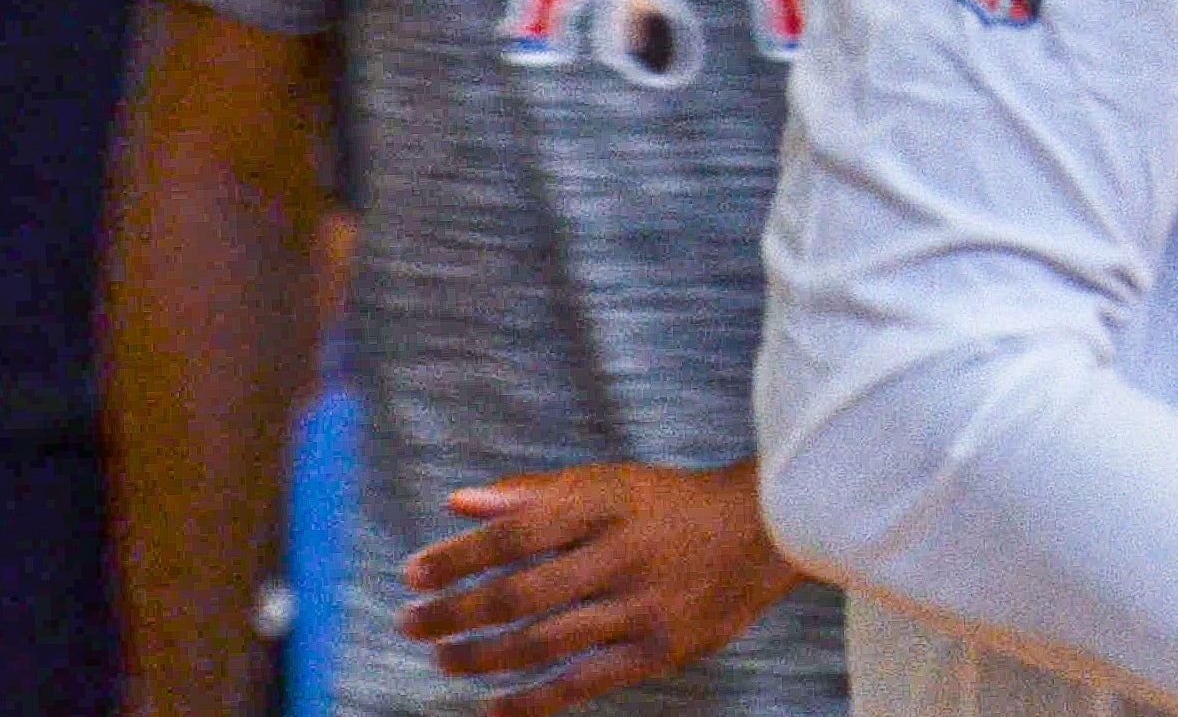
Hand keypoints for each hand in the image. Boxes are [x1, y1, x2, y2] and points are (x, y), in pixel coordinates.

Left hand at [392, 462, 800, 716]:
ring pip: (542, 641)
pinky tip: (493, 706)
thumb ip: (533, 493)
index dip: (458, 557)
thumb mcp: (609, 482)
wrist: (767, 531)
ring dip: (481, 655)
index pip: (514, 533)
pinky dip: (532, 700)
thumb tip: (456, 502)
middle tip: (410, 622)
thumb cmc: (672, 504)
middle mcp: (621, 555)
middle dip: (455, 611)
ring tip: (442, 658)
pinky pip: (582, 683)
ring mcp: (640, 606)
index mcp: (606, 505)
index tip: (412, 574)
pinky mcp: (658, 650)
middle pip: (519, 591)